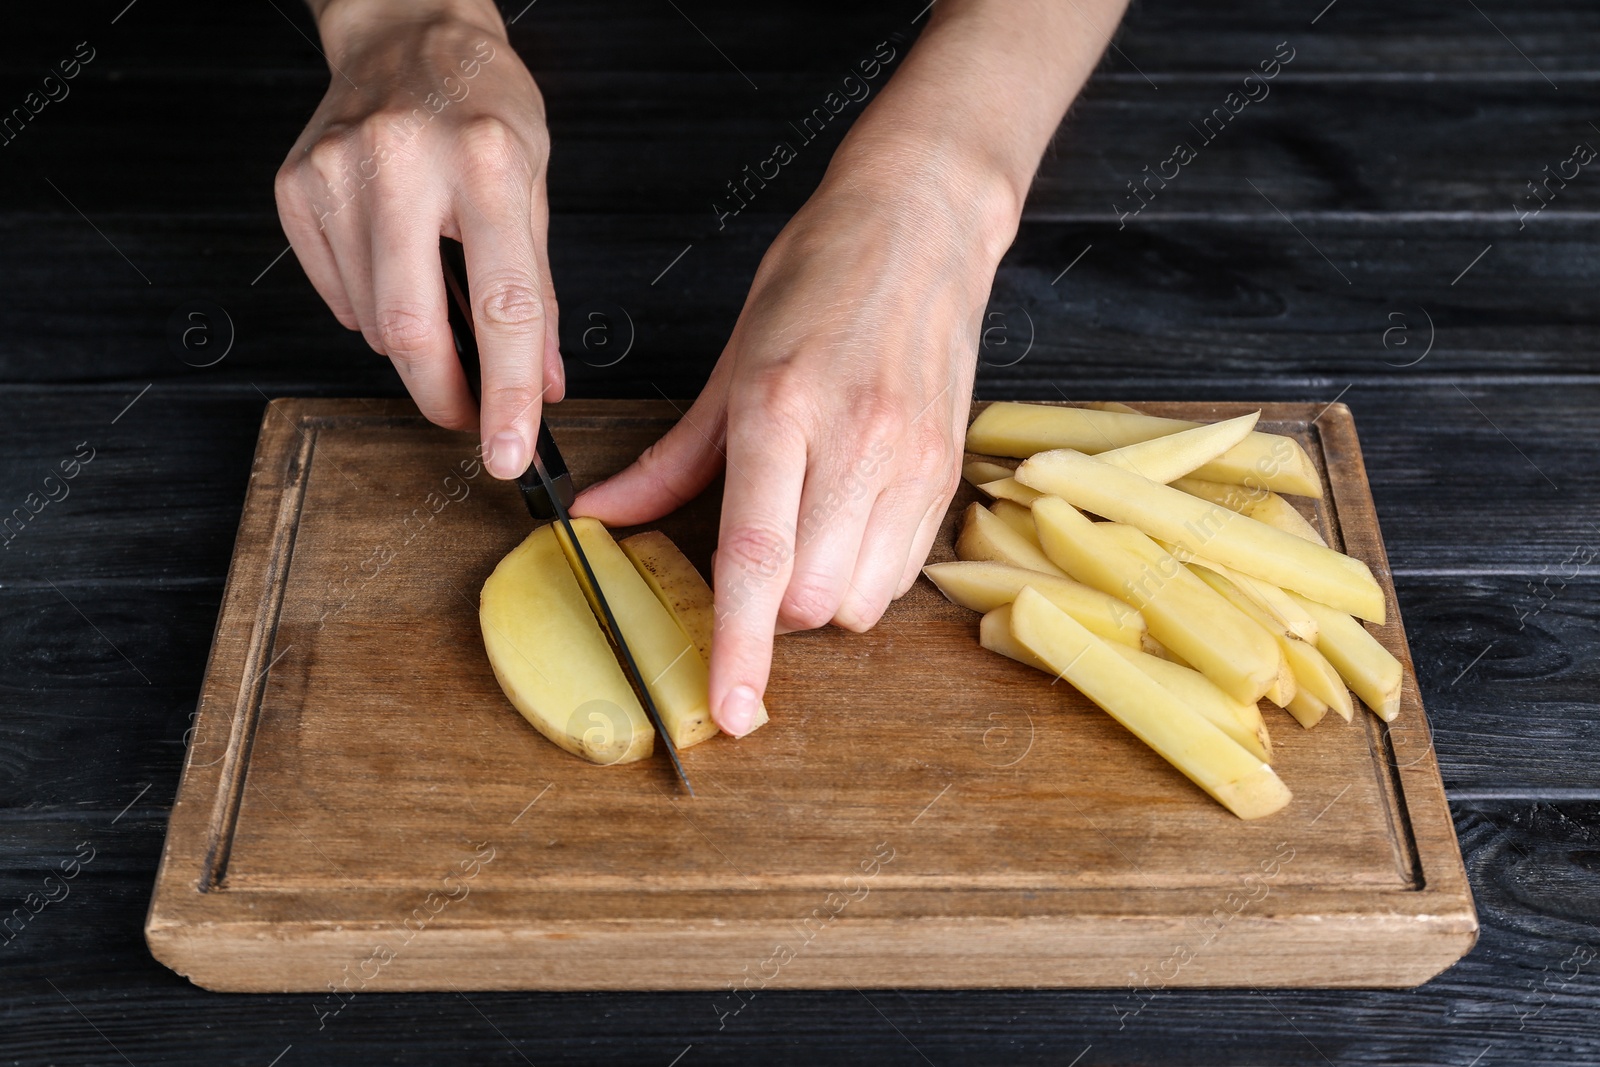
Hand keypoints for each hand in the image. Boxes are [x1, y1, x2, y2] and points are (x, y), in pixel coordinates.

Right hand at [275, 0, 562, 477]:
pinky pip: (337, 296)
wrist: (408, 32)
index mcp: (486, 164)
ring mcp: (338, 174)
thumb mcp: (535, 185)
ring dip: (412, 344)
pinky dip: (371, 309)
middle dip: (444, 397)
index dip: (507, 396)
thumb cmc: (482, 104)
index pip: (504, 309)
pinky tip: (392, 262)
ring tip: (435, 292)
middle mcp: (404, 165)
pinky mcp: (295, 188)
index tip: (509, 454)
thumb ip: (539, 294)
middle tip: (468, 416)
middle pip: (413, 331)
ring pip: (372, 324)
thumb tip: (543, 385)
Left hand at [573, 153, 1016, 736]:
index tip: (729, 709)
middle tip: (755, 556)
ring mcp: (912, 462)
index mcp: (783, 407)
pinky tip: (849, 517)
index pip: (756, 554)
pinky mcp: (947, 475)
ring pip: (860, 600)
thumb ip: (672, 461)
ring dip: (821, 596)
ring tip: (809, 528)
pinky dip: (864, 574)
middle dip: (772, 611)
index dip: (739, 645)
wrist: (922, 228)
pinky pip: (902, 574)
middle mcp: (857, 442)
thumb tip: (603, 520)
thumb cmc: (818, 280)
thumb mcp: (730, 362)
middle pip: (810, 598)